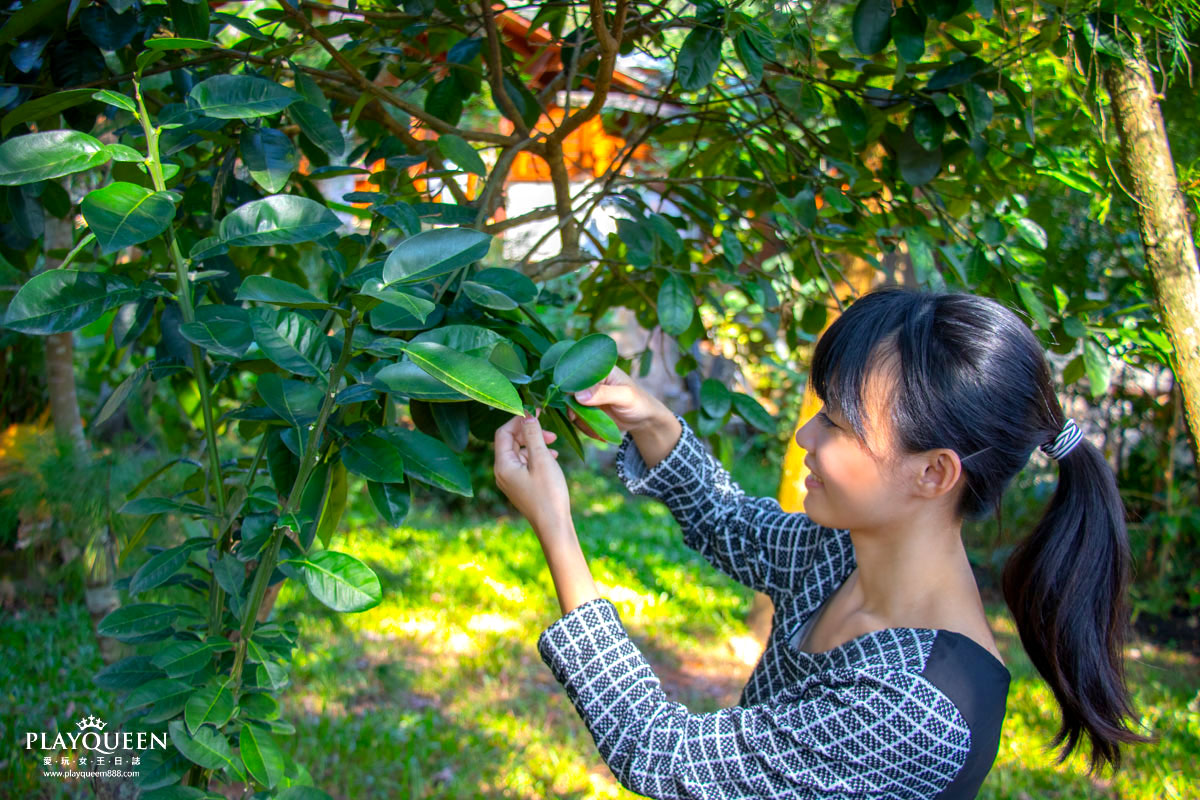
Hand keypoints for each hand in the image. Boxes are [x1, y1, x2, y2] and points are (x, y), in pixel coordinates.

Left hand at [493, 408, 570, 535]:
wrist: (553, 526)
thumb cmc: (548, 493)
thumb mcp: (542, 460)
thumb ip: (533, 435)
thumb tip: (527, 414)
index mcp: (502, 464)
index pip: (503, 433)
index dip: (518, 419)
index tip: (536, 411)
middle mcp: (502, 472)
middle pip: (510, 441)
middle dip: (529, 432)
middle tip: (550, 432)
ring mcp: (510, 480)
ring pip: (519, 452)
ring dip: (535, 444)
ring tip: (554, 444)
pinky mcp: (520, 486)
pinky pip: (524, 464)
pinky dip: (536, 456)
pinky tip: (552, 457)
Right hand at [566, 365, 669, 440]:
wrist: (644, 420)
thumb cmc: (638, 402)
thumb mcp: (624, 396)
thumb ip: (603, 393)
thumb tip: (578, 395)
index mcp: (599, 369)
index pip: (577, 374)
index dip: (571, 388)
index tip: (577, 403)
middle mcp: (590, 381)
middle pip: (569, 392)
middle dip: (575, 410)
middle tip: (583, 421)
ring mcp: (587, 396)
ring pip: (571, 408)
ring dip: (581, 422)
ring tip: (597, 432)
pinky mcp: (586, 410)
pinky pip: (577, 419)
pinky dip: (585, 429)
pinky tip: (599, 435)